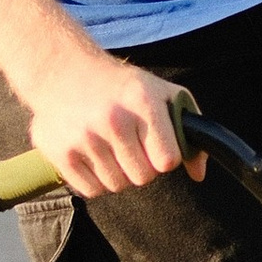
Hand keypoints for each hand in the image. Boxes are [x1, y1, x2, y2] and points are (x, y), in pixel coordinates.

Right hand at [21, 38, 203, 195]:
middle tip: (130, 144)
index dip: (165, 156)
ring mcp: (85, 138)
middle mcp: (113, 120)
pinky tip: (92, 154)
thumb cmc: (120, 86)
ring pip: (118, 186)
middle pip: (143, 177)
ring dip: (118, 173)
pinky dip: (95, 180)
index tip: (156, 144)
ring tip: (110, 147)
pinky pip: (93, 191)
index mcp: (142, 102)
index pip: (168, 160)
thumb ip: (189, 129)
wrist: (62, 70)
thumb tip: (198, 174)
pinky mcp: (62, 154)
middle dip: (142, 166)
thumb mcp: (161, 93)